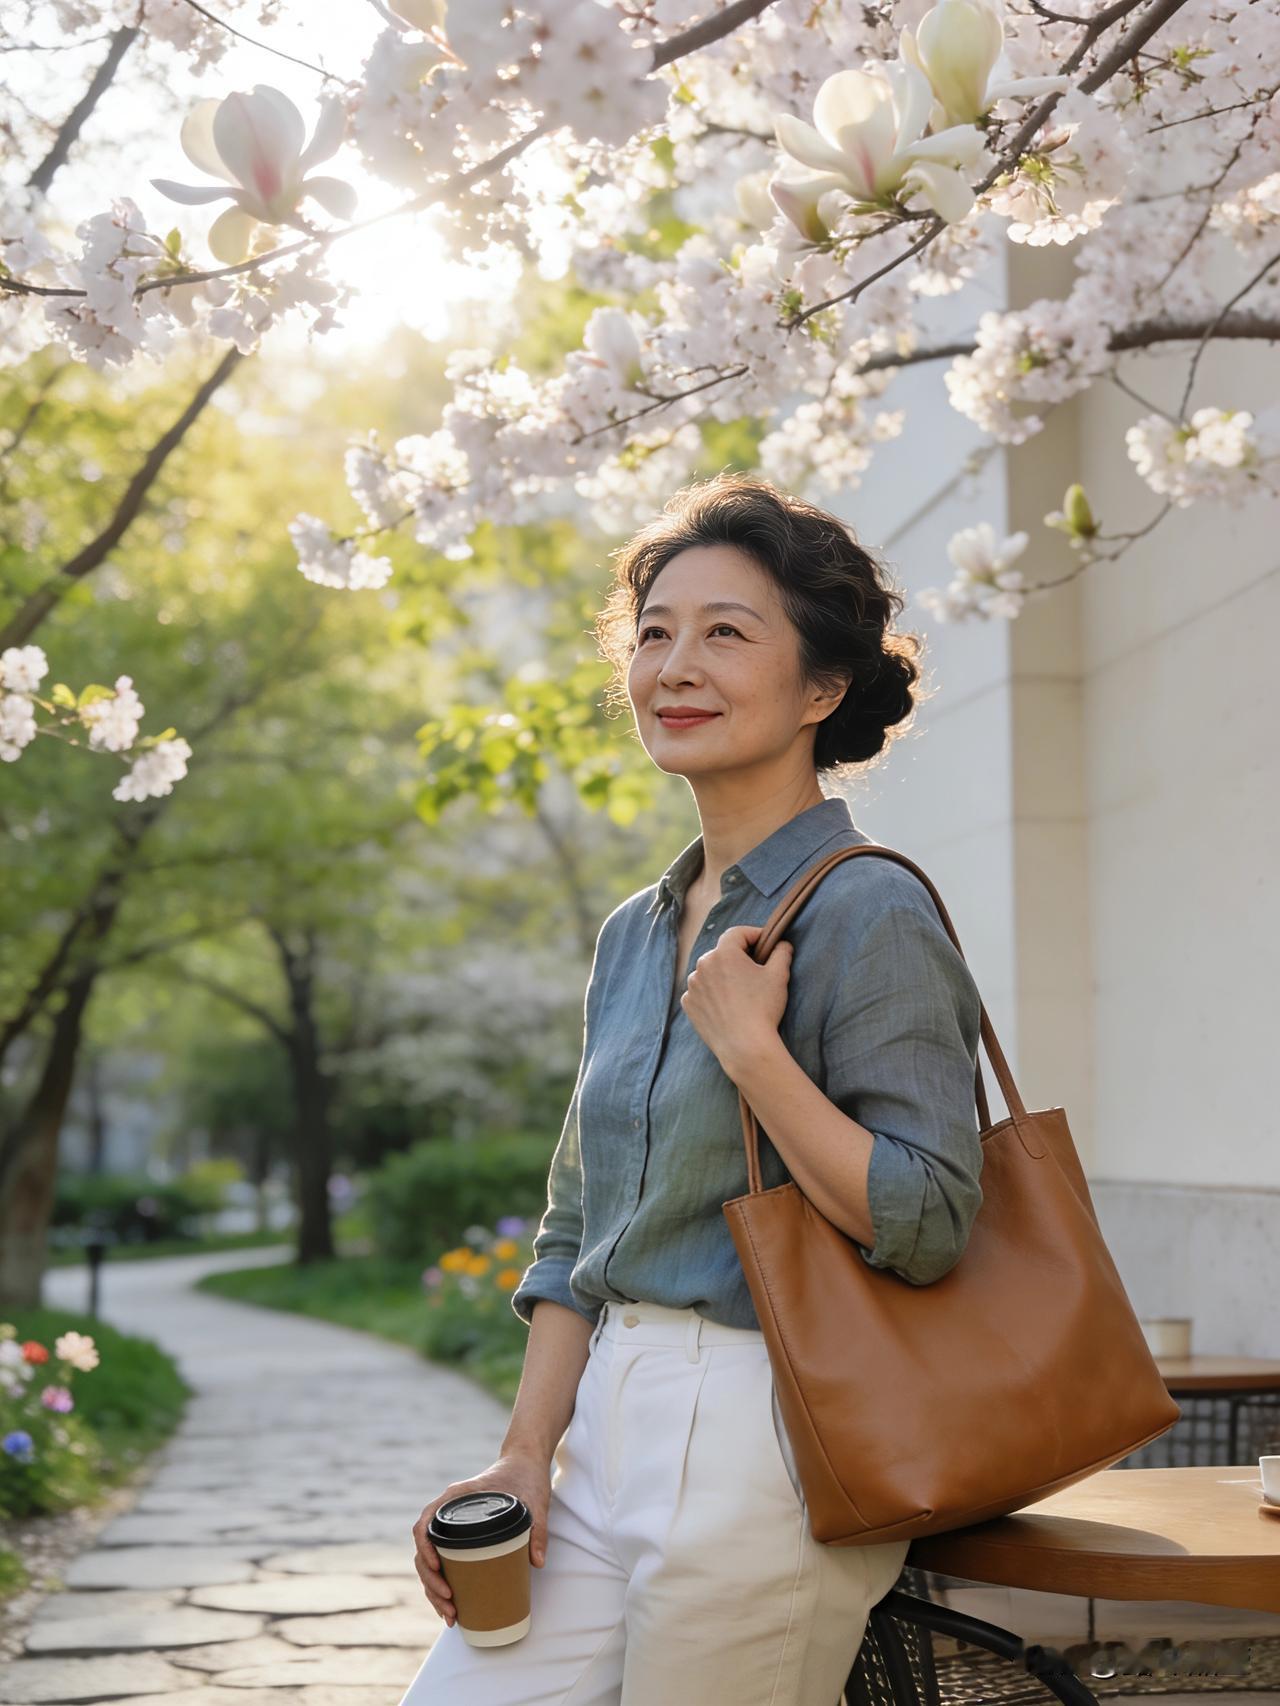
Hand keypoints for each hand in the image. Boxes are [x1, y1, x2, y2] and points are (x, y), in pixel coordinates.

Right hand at [411, 1449, 552, 1626]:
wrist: (526, 1463)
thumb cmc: (526, 1477)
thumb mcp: (534, 1501)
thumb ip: (537, 1529)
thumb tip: (537, 1563)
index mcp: (456, 1498)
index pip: (425, 1523)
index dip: (424, 1548)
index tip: (437, 1567)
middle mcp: (448, 1512)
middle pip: (424, 1549)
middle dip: (431, 1582)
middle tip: (449, 1605)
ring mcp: (452, 1525)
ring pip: (429, 1560)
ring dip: (433, 1589)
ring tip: (449, 1616)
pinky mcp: (461, 1537)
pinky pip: (443, 1561)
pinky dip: (442, 1584)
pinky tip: (452, 1606)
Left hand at [680, 923, 792, 1076]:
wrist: (745, 1046)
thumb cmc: (763, 1008)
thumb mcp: (779, 975)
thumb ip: (781, 952)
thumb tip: (782, 944)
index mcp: (723, 953)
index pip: (737, 933)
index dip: (753, 935)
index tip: (765, 944)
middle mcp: (702, 965)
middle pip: (722, 952)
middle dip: (738, 957)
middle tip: (755, 970)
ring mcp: (693, 986)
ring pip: (710, 972)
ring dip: (722, 975)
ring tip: (740, 991)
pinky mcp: (688, 1004)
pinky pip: (701, 991)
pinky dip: (711, 993)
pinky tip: (726, 1005)